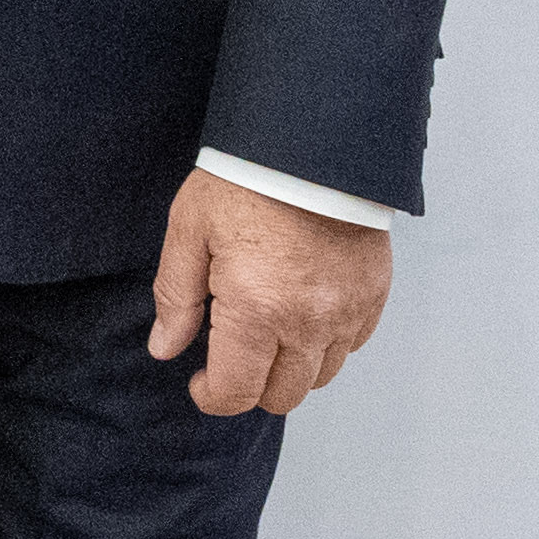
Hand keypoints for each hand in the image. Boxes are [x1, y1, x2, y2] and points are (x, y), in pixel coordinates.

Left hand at [145, 167, 391, 416]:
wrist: (315, 142)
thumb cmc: (246, 180)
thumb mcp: (190, 229)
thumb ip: (176, 297)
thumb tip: (165, 349)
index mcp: (256, 310)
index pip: (236, 393)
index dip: (211, 397)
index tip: (199, 382)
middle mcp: (307, 322)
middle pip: (281, 396)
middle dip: (250, 387)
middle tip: (231, 355)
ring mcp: (347, 312)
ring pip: (319, 377)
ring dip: (290, 368)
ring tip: (268, 331)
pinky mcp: (373, 296)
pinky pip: (351, 345)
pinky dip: (326, 343)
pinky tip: (303, 312)